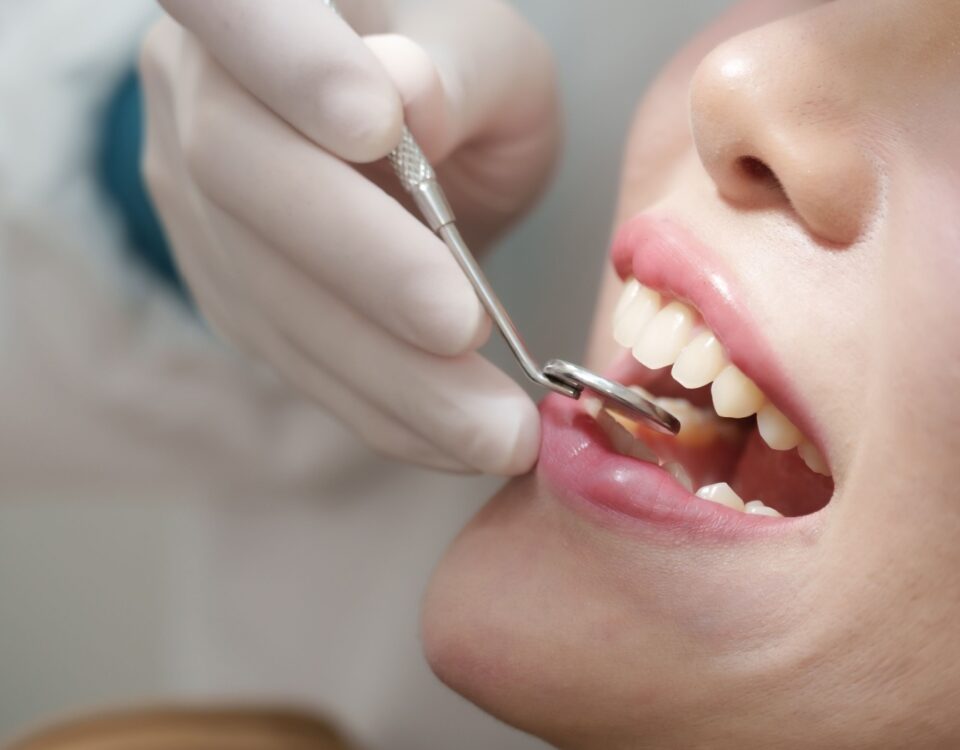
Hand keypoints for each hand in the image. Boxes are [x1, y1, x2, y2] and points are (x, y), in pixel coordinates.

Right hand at [140, 0, 559, 473]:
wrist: (413, 147)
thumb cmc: (461, 80)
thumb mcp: (484, 49)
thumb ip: (454, 67)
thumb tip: (403, 94)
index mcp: (257, 0)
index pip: (236, 7)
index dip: (288, 65)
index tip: (378, 130)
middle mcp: (196, 94)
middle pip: (240, 173)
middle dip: (360, 267)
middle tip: (466, 330)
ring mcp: (196, 200)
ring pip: (268, 294)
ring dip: (386, 375)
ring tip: (493, 430)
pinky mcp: (229, 289)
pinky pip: (296, 359)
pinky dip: (381, 409)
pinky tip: (455, 440)